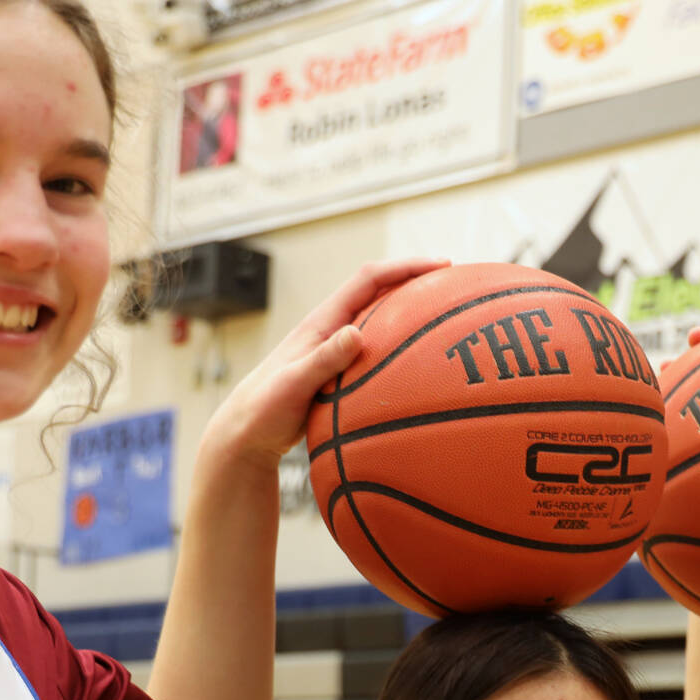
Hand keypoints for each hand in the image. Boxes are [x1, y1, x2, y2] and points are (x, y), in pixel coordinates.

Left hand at [203, 258, 446, 468]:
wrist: (245, 433)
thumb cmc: (264, 408)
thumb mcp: (294, 384)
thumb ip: (324, 360)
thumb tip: (356, 333)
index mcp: (322, 323)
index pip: (369, 280)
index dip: (405, 267)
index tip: (441, 265)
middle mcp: (332, 330)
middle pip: (380, 293)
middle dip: (416, 282)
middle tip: (455, 284)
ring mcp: (336, 351)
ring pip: (381, 323)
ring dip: (411, 315)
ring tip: (448, 319)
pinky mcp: (340, 373)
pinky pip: (378, 354)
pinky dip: (402, 352)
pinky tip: (422, 369)